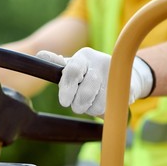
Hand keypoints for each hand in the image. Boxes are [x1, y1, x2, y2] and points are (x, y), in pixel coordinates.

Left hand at [36, 47, 153, 115]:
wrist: (125, 75)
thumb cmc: (90, 73)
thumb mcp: (74, 67)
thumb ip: (57, 64)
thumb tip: (40, 55)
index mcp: (83, 57)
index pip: (72, 71)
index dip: (67, 88)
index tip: (64, 102)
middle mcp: (99, 62)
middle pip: (85, 90)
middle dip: (78, 103)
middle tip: (77, 105)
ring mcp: (114, 76)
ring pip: (96, 103)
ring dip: (90, 108)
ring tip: (91, 101)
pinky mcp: (126, 88)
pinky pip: (108, 108)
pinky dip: (102, 111)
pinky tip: (102, 103)